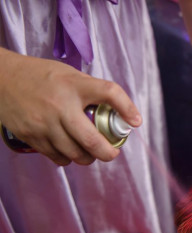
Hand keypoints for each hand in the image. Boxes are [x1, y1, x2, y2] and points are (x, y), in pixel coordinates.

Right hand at [0, 49, 141, 165]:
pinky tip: (69, 152)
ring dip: (87, 157)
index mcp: (74, 85)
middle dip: (107, 153)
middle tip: (112, 154)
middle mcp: (60, 105)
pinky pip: (56, 156)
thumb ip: (90, 91)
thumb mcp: (69, 75)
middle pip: (91, 140)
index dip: (127, 108)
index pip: (109, 92)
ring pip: (74, 153)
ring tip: (90, 153)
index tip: (136, 122)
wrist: (1, 78)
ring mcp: (44, 123)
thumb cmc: (41, 76)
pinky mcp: (31, 135)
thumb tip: (118, 113)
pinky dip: (67, 158)